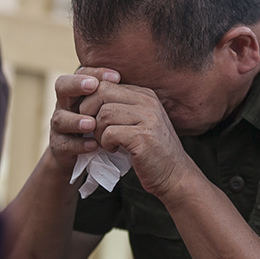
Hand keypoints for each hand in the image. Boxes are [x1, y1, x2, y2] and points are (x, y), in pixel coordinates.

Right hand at [47, 67, 119, 170]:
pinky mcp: (59, 146)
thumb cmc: (101, 127)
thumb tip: (142, 85)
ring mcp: (59, 126)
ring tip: (91, 123)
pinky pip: (65, 144)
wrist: (84, 156)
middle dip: (76, 84)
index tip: (116, 76)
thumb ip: (117, 98)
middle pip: (62, 87)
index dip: (96, 72)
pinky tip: (93, 145)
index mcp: (78, 92)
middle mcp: (65, 105)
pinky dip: (79, 144)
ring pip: (60, 118)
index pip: (82, 74)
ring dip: (76, 120)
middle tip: (94, 86)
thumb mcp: (109, 110)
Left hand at [80, 82, 195, 198]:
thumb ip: (119, 108)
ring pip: (104, 113)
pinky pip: (110, 133)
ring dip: (98, 131)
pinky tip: (114, 149)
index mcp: (144, 95)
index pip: (105, 83)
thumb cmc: (150, 151)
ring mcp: (148, 118)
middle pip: (102, 92)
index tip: (90, 119)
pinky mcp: (143, 137)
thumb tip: (85, 100)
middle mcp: (148, 102)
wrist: (174, 175)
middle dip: (89, 112)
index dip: (90, 101)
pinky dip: (105, 143)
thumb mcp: (137, 122)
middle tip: (94, 130)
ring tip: (107, 142)